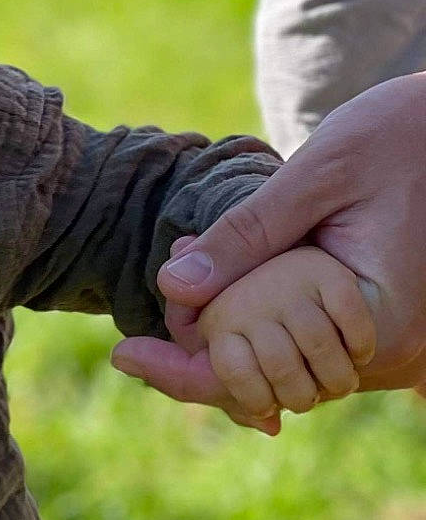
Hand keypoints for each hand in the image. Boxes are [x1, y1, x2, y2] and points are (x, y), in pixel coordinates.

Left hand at [112, 74, 425, 412]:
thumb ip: (248, 234)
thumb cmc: (396, 135)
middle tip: (168, 277)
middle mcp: (384, 349)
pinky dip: (251, 321)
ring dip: (224, 334)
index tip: (123, 354)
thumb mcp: (316, 176)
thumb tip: (172, 286)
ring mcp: (378, 343)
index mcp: (377, 320)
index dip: (187, 374)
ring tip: (187, 269)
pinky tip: (214, 279)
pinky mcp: (367, 326)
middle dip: (202, 348)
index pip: (263, 376)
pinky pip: (297, 346)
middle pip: (266, 384)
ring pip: (278, 369)